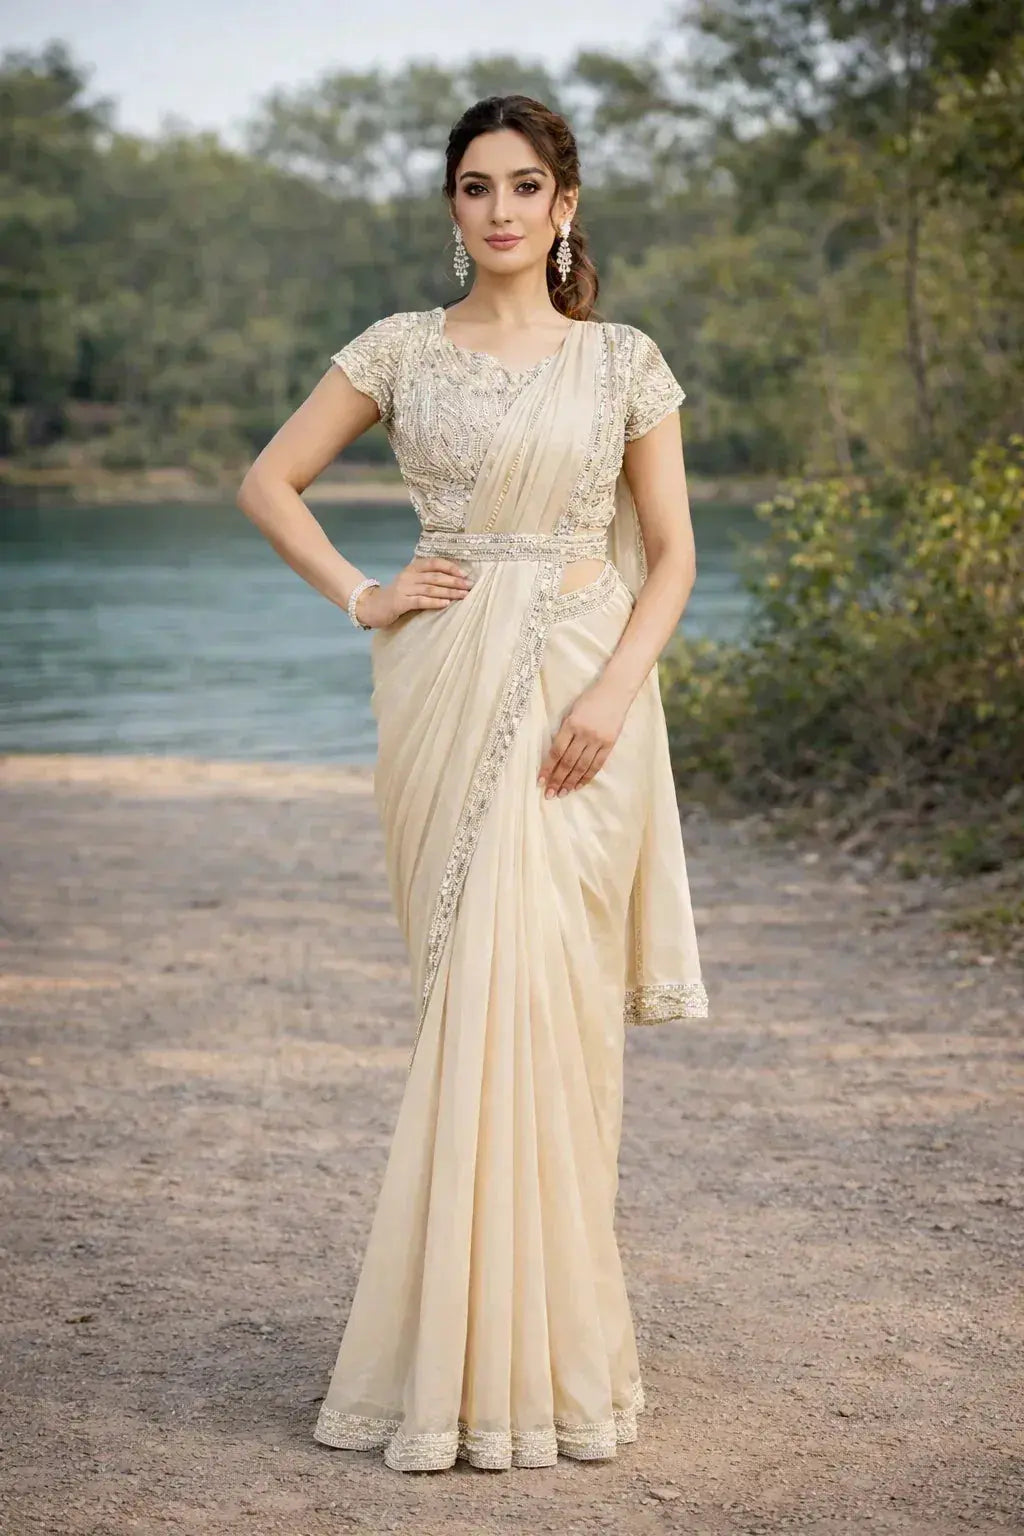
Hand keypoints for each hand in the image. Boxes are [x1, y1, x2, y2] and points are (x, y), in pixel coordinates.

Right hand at [355, 557, 471, 627]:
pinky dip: (435, 602)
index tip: (464, 574)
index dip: (450, 567)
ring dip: (449, 592)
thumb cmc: (397, 596)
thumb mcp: (411, 583)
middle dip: (454, 581)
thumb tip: (453, 581)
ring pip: (430, 588)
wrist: (372, 606)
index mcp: (412, 569)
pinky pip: (420, 601)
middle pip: (435, 576)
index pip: (434, 563)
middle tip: (469, 586)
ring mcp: (404, 589)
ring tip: (462, 595)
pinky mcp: (400, 602)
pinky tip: (446, 603)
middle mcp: (408, 576)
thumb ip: (426, 580)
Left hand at [537, 681, 630, 797]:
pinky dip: (587, 777)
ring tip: (562, 794)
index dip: (547, 768)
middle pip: (567, 762)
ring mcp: (597, 740)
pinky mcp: (609, 744)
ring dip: (570, 782)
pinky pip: (596, 765)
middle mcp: (584, 734)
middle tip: (549, 794)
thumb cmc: (590, 700)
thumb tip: (556, 755)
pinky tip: (578, 785)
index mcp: (571, 724)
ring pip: (581, 766)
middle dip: (557, 780)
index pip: (556, 752)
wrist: (615, 691)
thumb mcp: (571, 712)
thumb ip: (565, 732)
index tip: (540, 781)